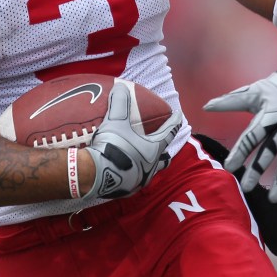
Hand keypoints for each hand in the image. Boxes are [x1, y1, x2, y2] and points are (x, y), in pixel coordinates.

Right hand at [82, 82, 182, 199]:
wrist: (97, 174)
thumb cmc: (114, 146)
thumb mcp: (116, 121)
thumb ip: (120, 102)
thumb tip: (121, 86)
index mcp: (153, 149)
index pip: (169, 132)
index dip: (174, 122)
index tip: (179, 115)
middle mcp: (151, 166)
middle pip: (164, 158)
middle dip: (164, 152)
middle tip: (162, 146)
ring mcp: (139, 180)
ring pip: (150, 172)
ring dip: (149, 166)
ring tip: (142, 161)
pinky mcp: (126, 190)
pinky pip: (132, 181)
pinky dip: (131, 175)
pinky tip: (123, 172)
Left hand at [203, 57, 276, 201]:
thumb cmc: (276, 88)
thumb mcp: (253, 92)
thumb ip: (229, 101)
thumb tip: (205, 106)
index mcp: (269, 115)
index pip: (252, 137)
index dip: (240, 152)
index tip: (229, 167)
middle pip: (270, 151)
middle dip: (258, 170)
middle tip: (247, 188)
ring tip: (273, 198)